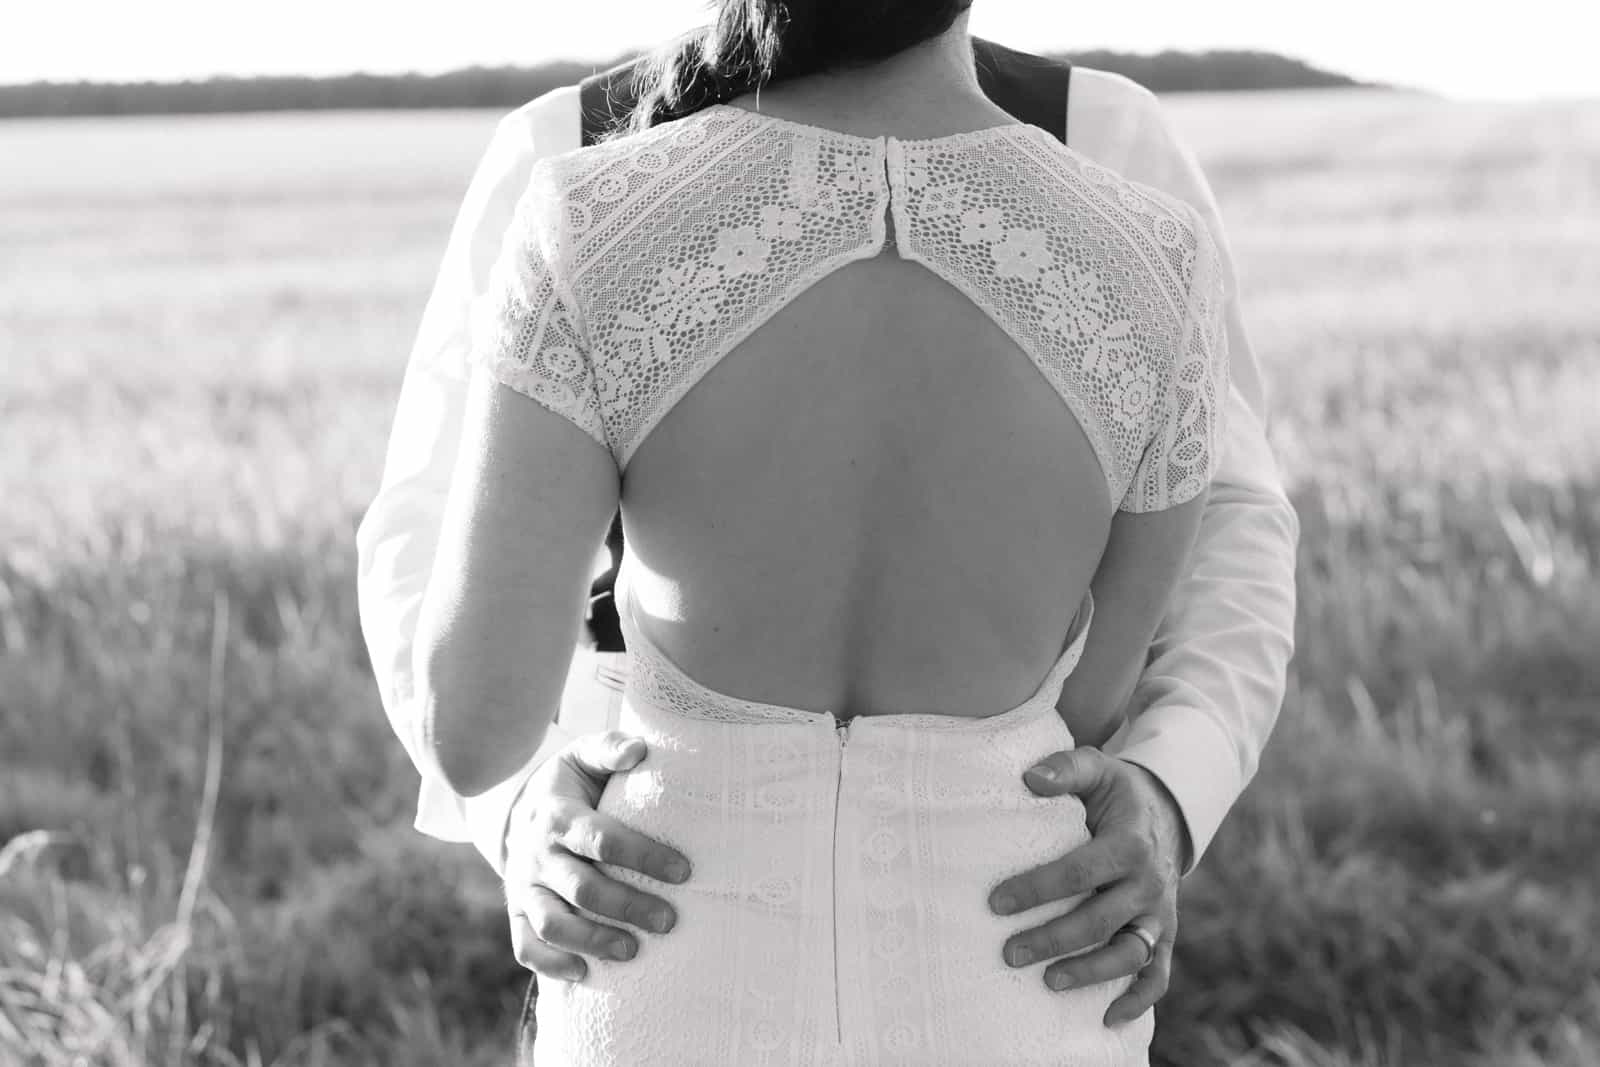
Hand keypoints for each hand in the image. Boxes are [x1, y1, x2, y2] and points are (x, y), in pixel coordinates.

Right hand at [503, 731, 691, 981]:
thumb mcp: (583, 755)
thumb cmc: (570, 783)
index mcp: (557, 815)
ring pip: (552, 923)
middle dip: (626, 906)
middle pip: (580, 887)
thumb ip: (611, 750)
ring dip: (592, 941)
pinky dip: (550, 965)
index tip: (683, 871)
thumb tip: (640, 751)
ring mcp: (524, 886)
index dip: (642, 855)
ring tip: (633, 952)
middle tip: (669, 921)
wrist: (519, 806)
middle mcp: (537, 854)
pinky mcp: (517, 911)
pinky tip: (584, 974)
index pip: (601, 839)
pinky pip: (525, 946)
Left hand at [986, 748, 1187, 1026]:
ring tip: (1049, 982)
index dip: (1038, 888)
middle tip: (1008, 952)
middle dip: (1052, 939)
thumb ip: (1065, 768)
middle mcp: (1149, 883)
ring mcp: (1159, 913)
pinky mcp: (1165, 934)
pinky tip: (1107, 1018)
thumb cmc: (1117, 792)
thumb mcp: (1097, 768)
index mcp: (1129, 843)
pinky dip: (1138, 1000)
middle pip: (1100, 920)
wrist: (1167, 812)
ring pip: (1130, 954)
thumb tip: (1029, 778)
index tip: (996, 903)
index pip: (1080, 872)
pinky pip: (1158, 975)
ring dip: (1090, 973)